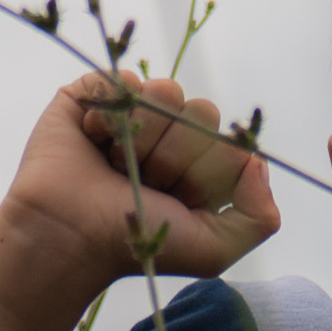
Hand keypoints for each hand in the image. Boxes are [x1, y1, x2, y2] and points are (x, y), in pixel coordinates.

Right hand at [0, 71, 279, 284]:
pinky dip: (108, 116)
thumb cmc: (139, 244)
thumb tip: (256, 160)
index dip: (206, 173)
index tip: (176, 200)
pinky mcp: (97, 94)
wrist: (71, 235)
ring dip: (142, 137)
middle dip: (174, 156)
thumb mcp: (216, 249)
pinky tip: (93, 142)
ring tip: (116, 165)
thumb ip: (260, 215)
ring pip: (166, 91)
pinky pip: (124, 80)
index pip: (231, 142)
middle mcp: (173, 133)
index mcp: (202, 164)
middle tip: (144, 183)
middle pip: (203, 112)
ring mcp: (136, 111)